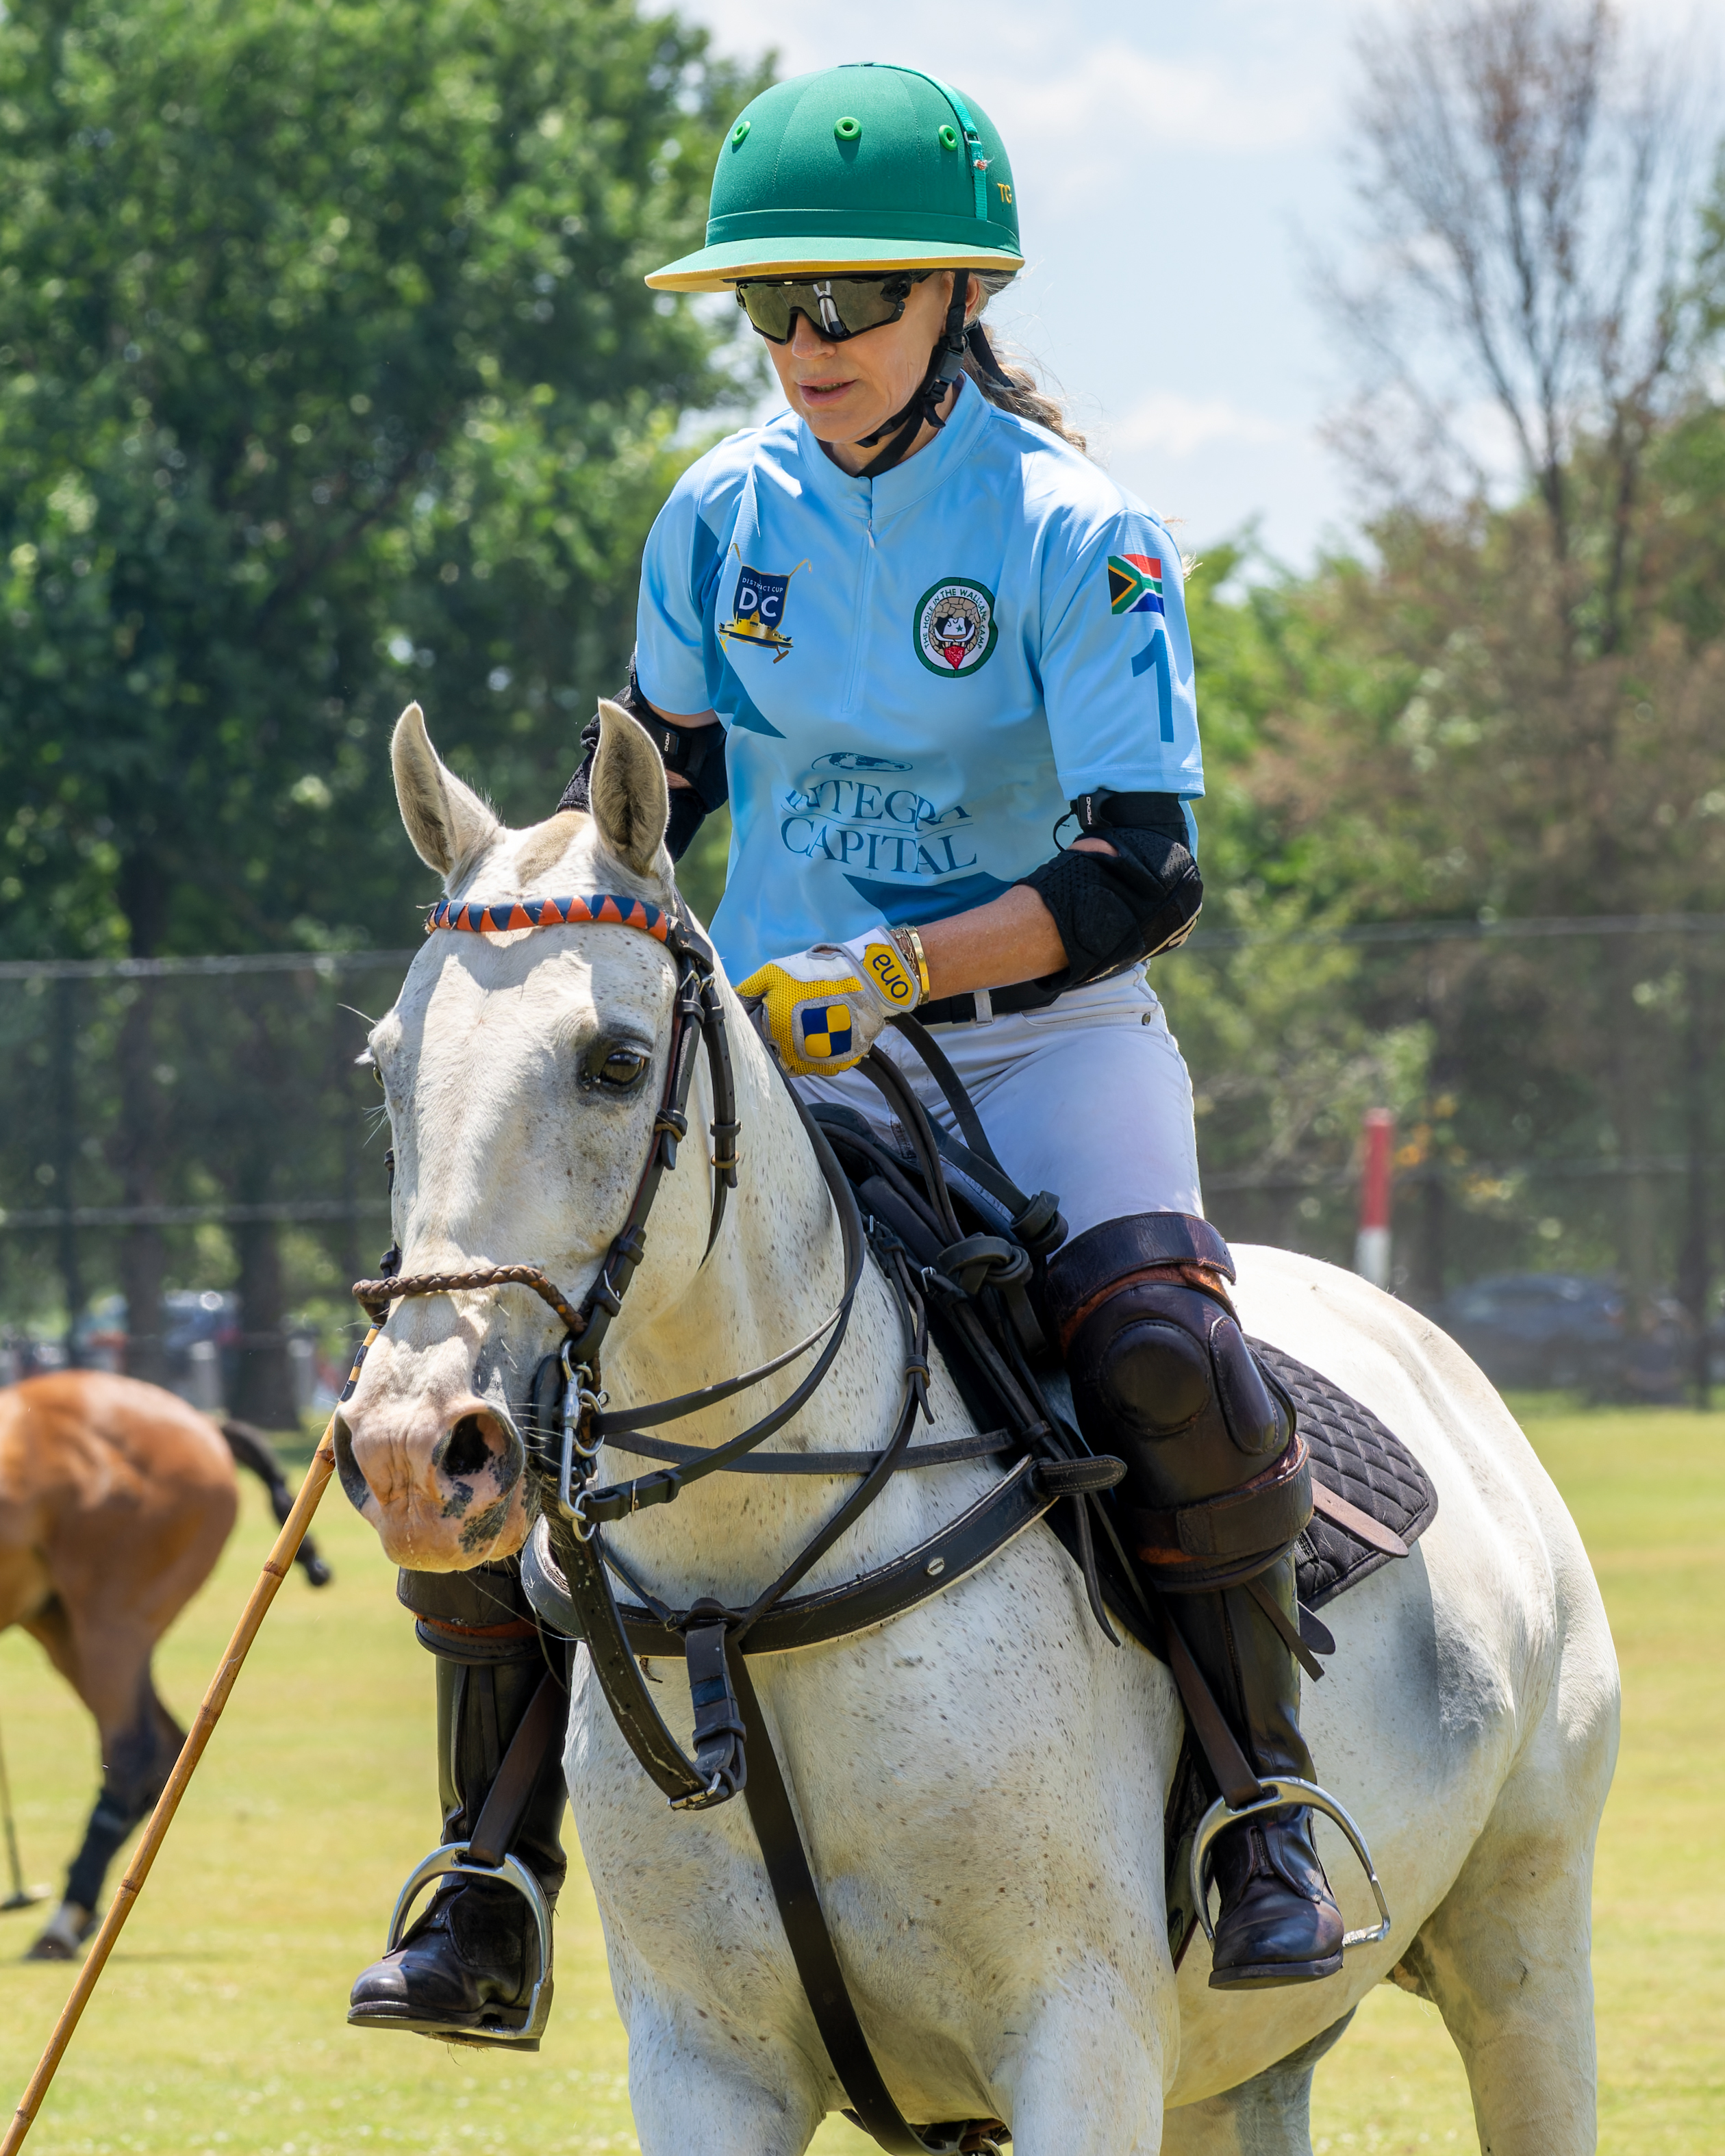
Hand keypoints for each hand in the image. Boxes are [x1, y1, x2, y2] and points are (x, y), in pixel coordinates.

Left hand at [738, 928, 921, 1075]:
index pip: (757, 1046)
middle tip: (793, 1021)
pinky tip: (828, 1034)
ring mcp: (820, 1062)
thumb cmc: (814, 975)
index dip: (762, 1032)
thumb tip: (730, 1000)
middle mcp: (795, 1055)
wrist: (865, 981)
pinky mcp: (841, 1064)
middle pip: (780, 1058)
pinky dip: (824, 1054)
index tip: (770, 1019)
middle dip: (781, 1043)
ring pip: (802, 1065)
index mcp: (775, 1034)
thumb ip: (749, 989)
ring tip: (811, 1027)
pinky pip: (825, 1065)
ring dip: (802, 1051)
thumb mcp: (774, 973)